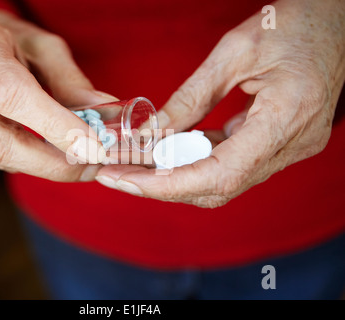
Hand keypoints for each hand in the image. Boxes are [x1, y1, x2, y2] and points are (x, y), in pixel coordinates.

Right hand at [0, 10, 115, 181]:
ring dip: (47, 166)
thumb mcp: (47, 48)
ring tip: (81, 160)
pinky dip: (34, 163)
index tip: (92, 145)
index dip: (54, 125)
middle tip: (91, 166)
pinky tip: (54, 153)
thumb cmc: (15, 43)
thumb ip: (72, 81)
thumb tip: (104, 113)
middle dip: (51, 163)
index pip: (11, 94)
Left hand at [96, 0, 344, 206]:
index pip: (219, 175)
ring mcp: (289, 148)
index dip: (168, 185)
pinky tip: (170, 149)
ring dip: (177, 174)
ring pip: (223, 180)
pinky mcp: (281, 144)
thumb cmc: (293, 24)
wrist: (334, 21)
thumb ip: (192, 97)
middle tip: (119, 174)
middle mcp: (291, 145)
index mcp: (285, 119)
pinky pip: (233, 163)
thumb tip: (153, 132)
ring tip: (135, 163)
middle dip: (162, 185)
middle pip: (218, 187)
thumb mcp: (234, 52)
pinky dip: (198, 160)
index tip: (127, 181)